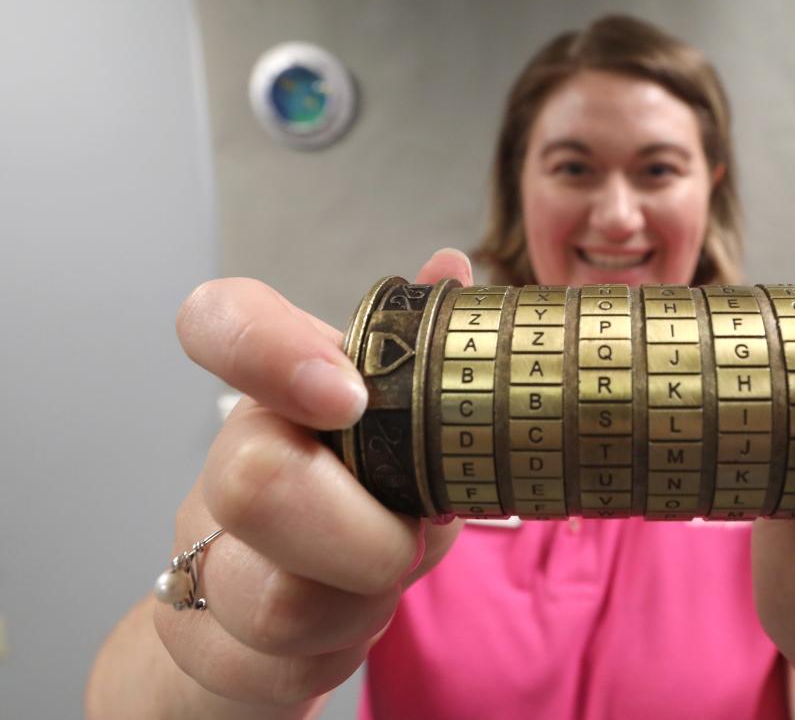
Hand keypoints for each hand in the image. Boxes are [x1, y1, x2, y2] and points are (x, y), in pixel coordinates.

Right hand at [153, 249, 471, 707]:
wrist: (253, 626)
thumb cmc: (350, 508)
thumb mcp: (403, 436)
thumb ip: (429, 362)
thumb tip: (451, 269)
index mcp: (279, 395)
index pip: (222, 322)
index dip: (271, 347)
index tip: (347, 393)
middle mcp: (228, 464)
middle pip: (255, 481)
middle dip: (364, 529)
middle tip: (415, 535)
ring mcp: (204, 556)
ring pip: (274, 595)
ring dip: (363, 601)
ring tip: (388, 580)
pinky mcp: (203, 642)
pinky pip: (282, 664)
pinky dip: (340, 652)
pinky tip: (347, 623)